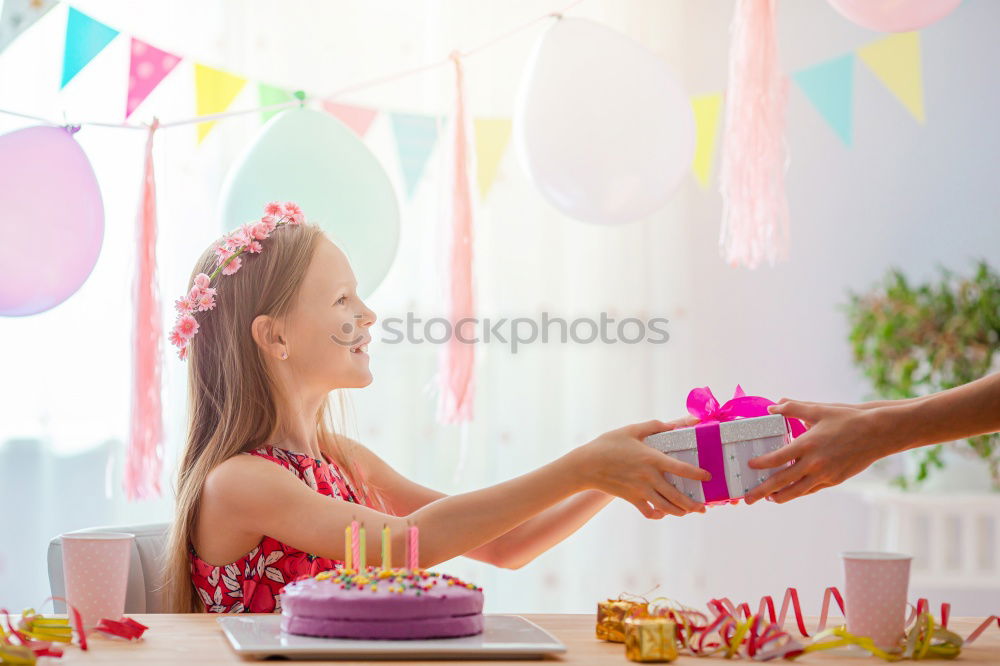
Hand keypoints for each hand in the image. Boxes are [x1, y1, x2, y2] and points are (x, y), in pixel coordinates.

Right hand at [574, 416, 709, 517]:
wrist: (586, 465)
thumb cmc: (608, 444)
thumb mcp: (632, 430)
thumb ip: (655, 426)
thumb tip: (674, 423)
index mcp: (652, 459)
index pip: (681, 469)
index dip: (697, 474)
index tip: (708, 477)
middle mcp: (649, 477)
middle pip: (677, 496)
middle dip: (693, 504)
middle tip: (704, 507)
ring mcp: (640, 491)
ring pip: (665, 507)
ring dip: (680, 512)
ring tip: (688, 512)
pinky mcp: (631, 499)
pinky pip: (648, 512)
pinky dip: (657, 515)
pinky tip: (662, 513)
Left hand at [744, 399, 896, 503]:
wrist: (878, 433)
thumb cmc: (848, 418)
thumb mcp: (818, 409)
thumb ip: (793, 408)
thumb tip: (773, 406)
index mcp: (808, 444)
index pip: (777, 458)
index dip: (761, 464)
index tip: (749, 467)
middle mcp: (815, 463)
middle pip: (782, 481)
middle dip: (763, 491)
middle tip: (748, 499)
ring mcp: (826, 474)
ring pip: (798, 491)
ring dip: (781, 496)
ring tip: (768, 499)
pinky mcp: (835, 480)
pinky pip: (812, 489)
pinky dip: (799, 492)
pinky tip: (791, 492)